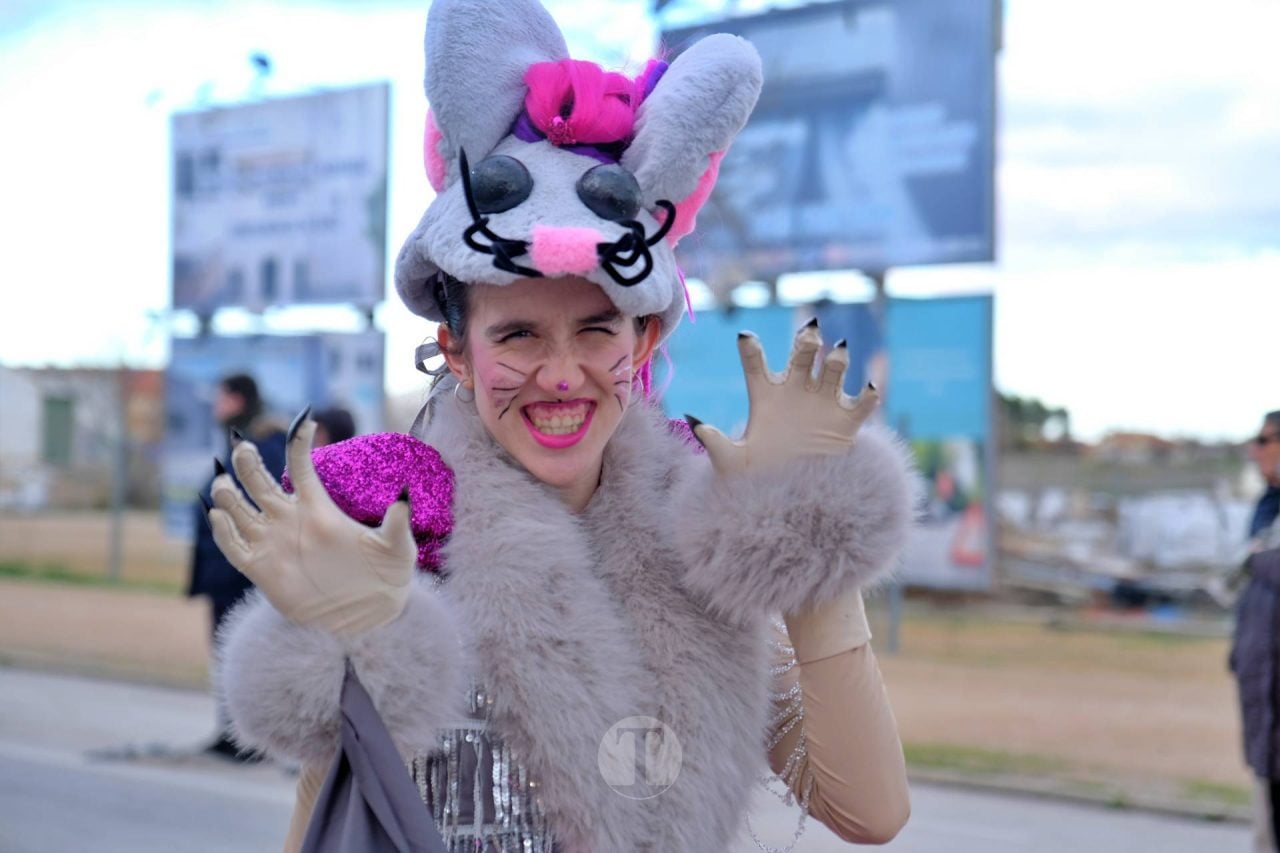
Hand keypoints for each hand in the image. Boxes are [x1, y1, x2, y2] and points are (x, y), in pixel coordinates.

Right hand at [207, 409, 415, 635]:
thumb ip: (396, 523)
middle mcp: (290, 519)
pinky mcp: (261, 569)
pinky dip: (223, 531)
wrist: (369, 614)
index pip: (301, 466)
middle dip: (247, 462)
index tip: (305, 420)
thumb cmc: (386, 576)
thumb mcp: (396, 548)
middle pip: (259, 481)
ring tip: (223, 482)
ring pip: (240, 508)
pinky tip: (217, 516)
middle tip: (243, 446)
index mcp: (319, 507)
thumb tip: (404, 497)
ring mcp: (273, 543)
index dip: (298, 442)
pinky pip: (234, 546)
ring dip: (227, 493)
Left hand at [687, 319, 878, 475]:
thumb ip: (716, 444)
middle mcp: (796, 389)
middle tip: (809, 332)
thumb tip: (694, 424)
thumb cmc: (758, 476)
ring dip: (836, 361)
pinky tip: (867, 389)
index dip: (750, 350)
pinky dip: (868, 395)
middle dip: (807, 342)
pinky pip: (862, 404)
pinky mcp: (847, 420)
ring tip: (837, 354)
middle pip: (803, 355)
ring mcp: (824, 402)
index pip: (756, 364)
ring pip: (833, 370)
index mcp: (765, 393)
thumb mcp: (733, 463)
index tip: (744, 338)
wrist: (793, 497)